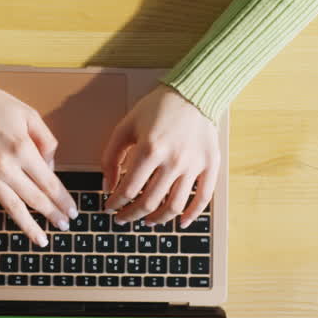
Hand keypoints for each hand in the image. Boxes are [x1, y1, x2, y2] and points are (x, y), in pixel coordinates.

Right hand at [0, 79, 76, 246]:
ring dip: (28, 227)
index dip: (62, 200)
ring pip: (11, 208)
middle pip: (35, 199)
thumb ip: (46, 141)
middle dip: (52, 215)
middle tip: (63, 226)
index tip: (72, 212)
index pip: (49, 183)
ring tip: (41, 240)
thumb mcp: (29, 115)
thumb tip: (50, 168)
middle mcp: (6, 167)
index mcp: (23, 150)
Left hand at [102, 85, 217, 228]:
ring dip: (157, 219)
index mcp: (150, 149)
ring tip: (146, 221)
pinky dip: (192, 215)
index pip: (128, 189)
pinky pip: (203, 198)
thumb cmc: (157, 108)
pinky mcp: (210, 166)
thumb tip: (107, 186)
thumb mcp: (126, 126)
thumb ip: (111, 157)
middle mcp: (173, 160)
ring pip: (174, 206)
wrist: (192, 93)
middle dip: (131, 215)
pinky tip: (181, 223)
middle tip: (122, 218)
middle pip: (149, 202)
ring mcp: (194, 165)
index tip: (109, 207)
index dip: (115, 203)